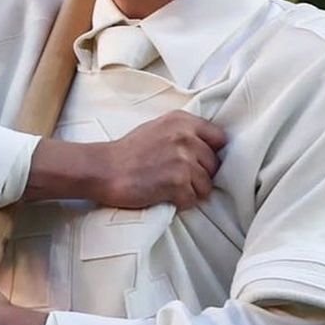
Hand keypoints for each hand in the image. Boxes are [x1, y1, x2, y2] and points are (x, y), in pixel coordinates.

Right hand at [25, 111, 225, 210]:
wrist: (104, 169)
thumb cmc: (129, 151)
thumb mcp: (159, 127)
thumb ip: (185, 132)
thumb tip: (209, 147)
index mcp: (183, 120)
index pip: (220, 138)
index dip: (212, 153)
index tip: (201, 162)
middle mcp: (186, 137)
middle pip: (215, 165)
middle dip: (201, 175)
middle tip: (181, 179)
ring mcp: (183, 160)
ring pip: (207, 185)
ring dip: (192, 191)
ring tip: (171, 189)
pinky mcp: (177, 183)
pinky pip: (193, 200)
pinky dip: (182, 203)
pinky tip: (166, 197)